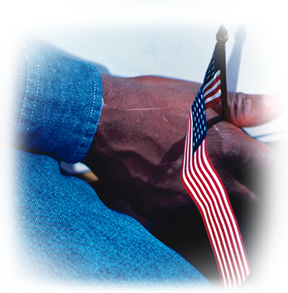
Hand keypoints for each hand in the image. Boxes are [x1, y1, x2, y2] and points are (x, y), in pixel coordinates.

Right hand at [82, 75, 279, 222]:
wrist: (104, 121)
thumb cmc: (146, 106)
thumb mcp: (196, 98)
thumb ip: (240, 107)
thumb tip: (271, 106)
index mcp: (223, 147)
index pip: (267, 165)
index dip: (265, 164)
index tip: (257, 163)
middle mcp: (208, 180)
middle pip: (250, 199)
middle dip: (248, 190)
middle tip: (231, 177)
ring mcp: (183, 200)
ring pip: (220, 216)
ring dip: (219, 204)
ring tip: (201, 183)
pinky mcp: (160, 211)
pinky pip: (188, 221)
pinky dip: (190, 210)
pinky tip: (180, 192)